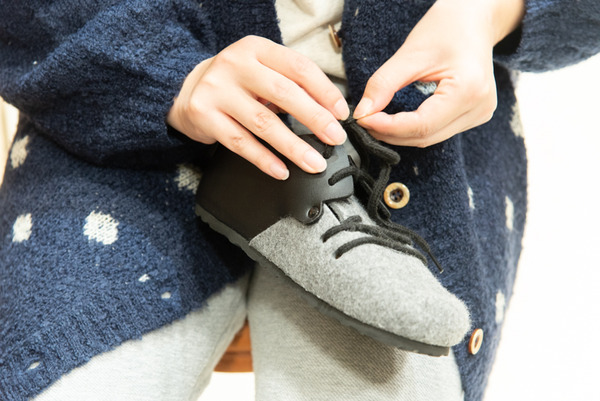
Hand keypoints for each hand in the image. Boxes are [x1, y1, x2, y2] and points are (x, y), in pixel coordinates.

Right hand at [167, 35, 349, 179]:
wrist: (186, 89)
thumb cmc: (235, 82)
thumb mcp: (260, 69)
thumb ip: (289, 83)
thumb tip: (330, 113)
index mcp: (256, 49)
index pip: (298, 67)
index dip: (324, 91)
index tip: (341, 113)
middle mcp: (235, 65)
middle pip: (284, 93)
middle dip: (315, 119)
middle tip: (335, 138)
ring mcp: (218, 91)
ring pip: (263, 122)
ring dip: (293, 146)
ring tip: (314, 163)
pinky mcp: (205, 116)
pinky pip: (240, 142)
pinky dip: (264, 159)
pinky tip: (281, 170)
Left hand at [353, 0, 524, 146]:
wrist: (474, 19)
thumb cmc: (447, 27)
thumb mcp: (410, 53)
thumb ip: (384, 84)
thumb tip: (362, 113)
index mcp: (469, 91)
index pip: (421, 125)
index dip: (387, 127)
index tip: (362, 119)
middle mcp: (479, 108)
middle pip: (425, 136)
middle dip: (390, 133)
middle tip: (364, 120)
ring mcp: (479, 114)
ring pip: (430, 138)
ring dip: (400, 134)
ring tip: (376, 120)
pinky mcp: (473, 116)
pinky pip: (437, 131)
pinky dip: (413, 129)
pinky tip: (397, 120)